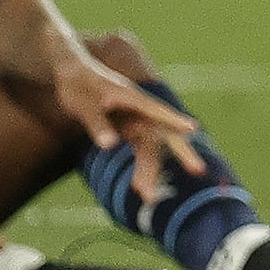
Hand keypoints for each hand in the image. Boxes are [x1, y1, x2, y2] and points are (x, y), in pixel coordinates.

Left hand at [54, 56, 204, 207]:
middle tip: (198, 171)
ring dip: (151, 170)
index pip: (156, 110)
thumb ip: (97, 124)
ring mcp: (136, 120)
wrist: (71, 72)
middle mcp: (140, 110)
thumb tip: (110, 146)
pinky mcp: (129, 129)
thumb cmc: (77, 82)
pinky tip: (140, 186)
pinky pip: (141, 151)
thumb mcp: (82, 103)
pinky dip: (142, 167)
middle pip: (164, 132)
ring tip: (149, 198)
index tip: (192, 129)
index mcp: (132, 98)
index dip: (173, 119)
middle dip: (181, 152)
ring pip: (151, 148)